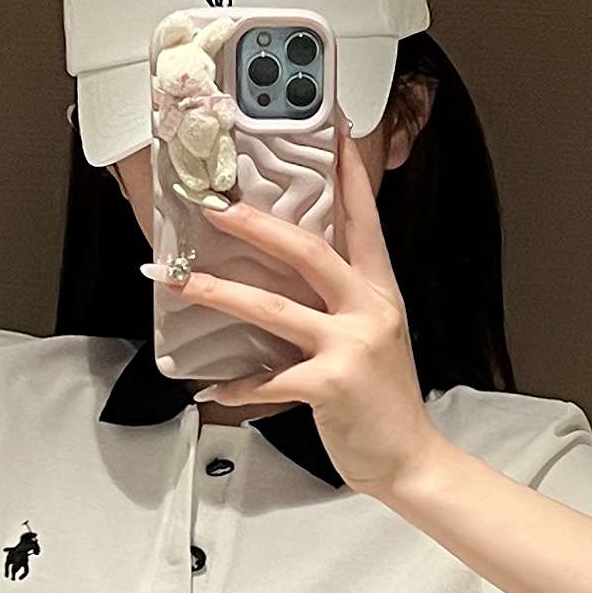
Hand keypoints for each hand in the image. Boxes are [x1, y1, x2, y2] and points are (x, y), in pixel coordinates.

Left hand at [174, 138, 453, 502]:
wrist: (410, 459)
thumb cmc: (384, 402)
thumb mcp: (373, 338)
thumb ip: (338, 306)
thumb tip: (286, 284)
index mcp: (379, 291)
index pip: (363, 220)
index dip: (349, 175)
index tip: (334, 133)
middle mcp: (369, 309)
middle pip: (307, 250)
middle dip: (254, 224)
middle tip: (214, 207)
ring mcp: (352, 345)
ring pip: (274, 308)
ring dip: (220, 293)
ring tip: (181, 283)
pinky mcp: (332, 384)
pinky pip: (270, 378)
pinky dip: (237, 386)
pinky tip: (213, 389)